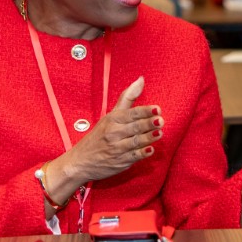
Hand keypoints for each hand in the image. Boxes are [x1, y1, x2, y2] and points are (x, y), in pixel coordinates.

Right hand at [50, 77, 163, 193]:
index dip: (145, 111)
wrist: (80, 161)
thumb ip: (128, 98)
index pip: (131, 113)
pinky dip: (141, 154)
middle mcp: (113, 133)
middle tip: (161, 120)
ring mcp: (117, 149)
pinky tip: (150, 150)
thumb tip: (141, 79)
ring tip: (159, 133)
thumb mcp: (111, 115)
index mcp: (112, 119)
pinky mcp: (120, 162)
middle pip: (134, 127)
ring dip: (148, 138)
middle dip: (148, 123)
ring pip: (135, 142)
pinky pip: (133, 157)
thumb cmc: (99, 135)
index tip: (157, 109)